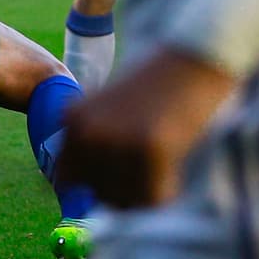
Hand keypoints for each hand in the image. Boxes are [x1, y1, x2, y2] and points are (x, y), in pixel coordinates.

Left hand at [57, 48, 236, 208]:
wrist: (193, 58)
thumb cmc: (154, 84)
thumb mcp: (108, 106)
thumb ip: (91, 140)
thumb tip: (75, 191)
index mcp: (73, 117)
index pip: (65, 177)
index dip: (92, 184)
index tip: (116, 180)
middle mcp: (90, 131)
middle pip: (95, 191)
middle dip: (119, 190)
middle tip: (146, 172)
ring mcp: (119, 141)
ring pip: (122, 199)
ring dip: (142, 193)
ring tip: (161, 167)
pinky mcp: (152, 151)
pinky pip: (151, 197)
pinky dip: (164, 192)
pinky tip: (174, 171)